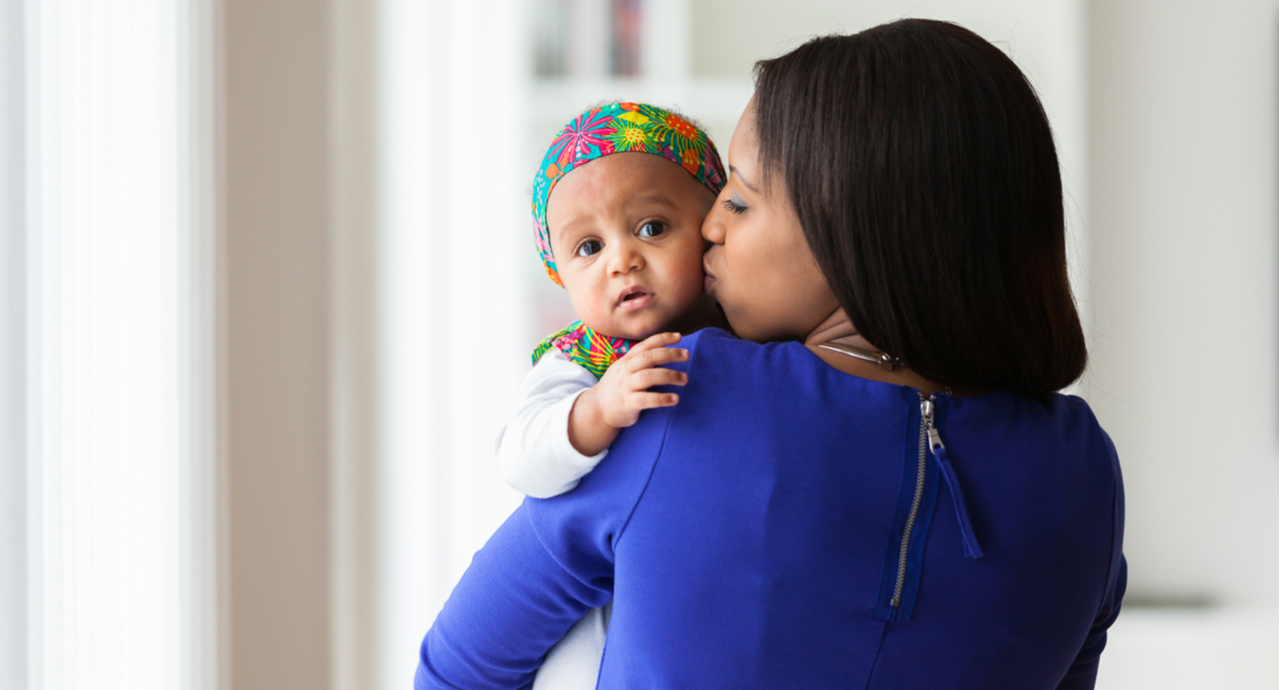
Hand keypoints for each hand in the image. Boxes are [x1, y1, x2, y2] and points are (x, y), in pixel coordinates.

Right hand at [567, 332, 689, 455]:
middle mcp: (625, 371)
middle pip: (648, 357)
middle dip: (669, 354)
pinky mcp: (627, 403)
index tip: (679, 337)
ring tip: (685, 379)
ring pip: (648, 376)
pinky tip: (675, 399)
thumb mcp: (625, 369)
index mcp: (627, 360)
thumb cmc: (618, 387)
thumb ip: (641, 361)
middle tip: (687, 355)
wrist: (598, 409)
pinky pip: (646, 399)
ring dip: (669, 375)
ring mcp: (625, 387)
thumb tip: (666, 351)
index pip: (645, 345)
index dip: (662, 338)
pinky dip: (662, 398)